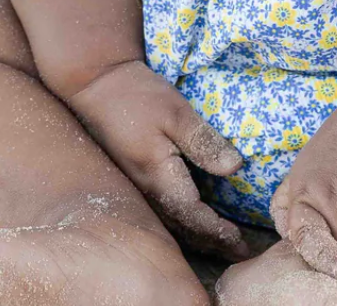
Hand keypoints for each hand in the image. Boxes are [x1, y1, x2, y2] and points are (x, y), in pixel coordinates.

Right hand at [65, 59, 249, 260]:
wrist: (96, 85)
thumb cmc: (137, 95)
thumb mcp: (176, 113)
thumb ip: (204, 142)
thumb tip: (235, 167)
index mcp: (158, 177)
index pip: (193, 216)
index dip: (218, 230)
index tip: (240, 240)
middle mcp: (147, 189)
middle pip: (182, 227)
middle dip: (211, 242)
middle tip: (237, 251)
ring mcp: (138, 184)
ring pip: (171, 222)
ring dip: (197, 235)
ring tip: (221, 242)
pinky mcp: (135, 175)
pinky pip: (163, 209)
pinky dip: (184, 221)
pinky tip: (193, 217)